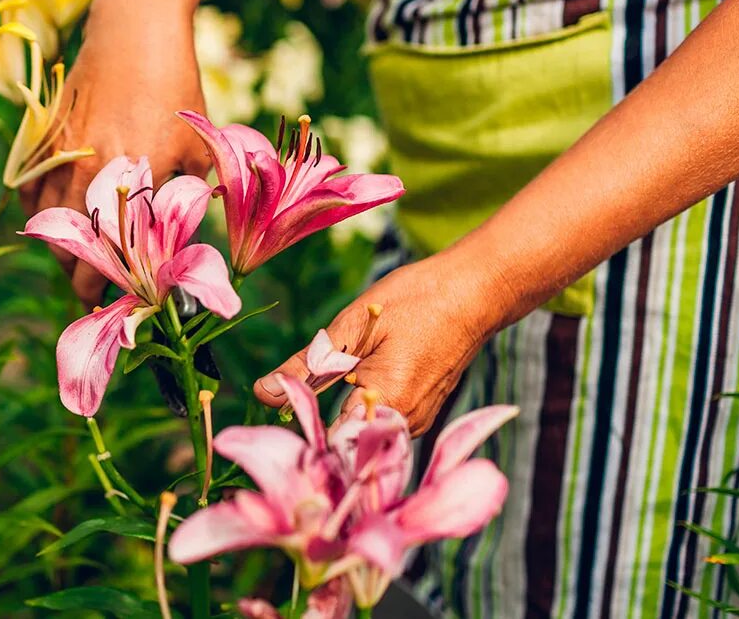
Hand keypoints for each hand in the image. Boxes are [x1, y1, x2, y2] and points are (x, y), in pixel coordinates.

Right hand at [19, 0, 211, 307]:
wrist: (134, 34)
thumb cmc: (176, 91)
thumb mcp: (197, 150)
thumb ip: (186, 202)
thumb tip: (181, 250)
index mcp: (134, 182)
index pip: (112, 258)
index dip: (109, 289)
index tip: (117, 302)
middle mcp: (90, 175)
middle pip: (72, 249)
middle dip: (81, 278)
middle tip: (95, 290)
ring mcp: (62, 157)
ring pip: (47, 224)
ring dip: (61, 249)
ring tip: (78, 262)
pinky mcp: (45, 141)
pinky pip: (29, 192)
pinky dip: (38, 214)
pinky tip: (55, 221)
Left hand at [253, 254, 510, 435]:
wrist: (475, 292)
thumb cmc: (416, 301)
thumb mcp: (351, 328)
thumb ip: (306, 366)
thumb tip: (263, 393)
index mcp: (386, 404)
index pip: (331, 447)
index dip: (300, 438)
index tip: (277, 424)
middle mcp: (405, 425)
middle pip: (345, 445)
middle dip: (314, 427)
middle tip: (289, 402)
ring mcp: (416, 423)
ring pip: (362, 434)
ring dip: (337, 416)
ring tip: (324, 385)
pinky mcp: (421, 414)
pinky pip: (380, 424)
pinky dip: (359, 409)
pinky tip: (354, 381)